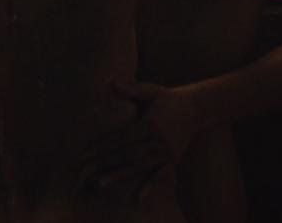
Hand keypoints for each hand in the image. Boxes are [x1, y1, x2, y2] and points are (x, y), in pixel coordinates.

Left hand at [76, 81, 199, 202]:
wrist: (197, 108)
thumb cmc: (169, 98)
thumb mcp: (151, 90)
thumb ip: (131, 88)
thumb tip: (110, 82)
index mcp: (152, 124)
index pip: (122, 137)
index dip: (103, 144)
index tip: (86, 150)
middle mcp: (160, 140)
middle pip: (127, 154)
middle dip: (104, 161)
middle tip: (84, 167)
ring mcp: (167, 153)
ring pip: (138, 166)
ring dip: (118, 175)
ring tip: (99, 184)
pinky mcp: (172, 161)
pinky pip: (156, 175)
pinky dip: (147, 187)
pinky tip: (138, 199)